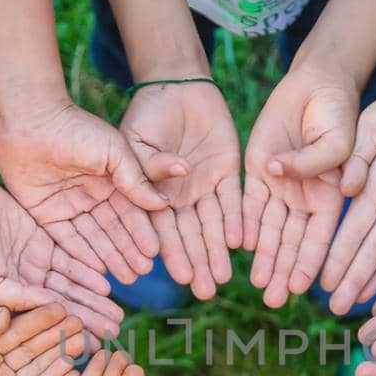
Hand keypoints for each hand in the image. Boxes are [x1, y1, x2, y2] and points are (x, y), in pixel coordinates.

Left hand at [0, 97, 167, 283]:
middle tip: (142, 273)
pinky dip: (81, 256)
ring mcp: (68, 206)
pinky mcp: (44, 214)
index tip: (154, 253)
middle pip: (112, 229)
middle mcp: (91, 195)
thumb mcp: (115, 152)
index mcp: (111, 178)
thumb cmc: (76, 128)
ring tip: (125, 278)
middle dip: (128, 251)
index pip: (130, 211)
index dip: (142, 233)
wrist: (30, 120)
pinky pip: (65, 240)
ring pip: (92, 238)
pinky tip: (97, 271)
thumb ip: (137, 179)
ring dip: (108, 258)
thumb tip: (163, 204)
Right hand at [0, 176, 125, 338]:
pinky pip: (70, 259)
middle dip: (89, 319)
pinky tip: (106, 285)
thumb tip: (51, 310)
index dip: (68, 334)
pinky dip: (87, 272)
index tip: (94, 348)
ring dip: (94, 299)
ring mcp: (34, 263)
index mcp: (8, 302)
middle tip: (115, 333)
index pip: (44, 322)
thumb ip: (18, 299)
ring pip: (70, 284)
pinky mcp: (42, 240)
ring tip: (116, 315)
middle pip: (63, 305)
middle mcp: (24, 285)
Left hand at [0, 305, 88, 375]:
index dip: (38, 320)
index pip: (16, 332)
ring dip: (64, 353)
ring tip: (86, 339)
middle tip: (81, 322)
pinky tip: (78, 365)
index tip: (60, 308)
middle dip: (57, 335)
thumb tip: (6, 311)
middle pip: (35, 348)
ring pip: (44, 367)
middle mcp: (2, 370)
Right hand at [121, 82, 242, 298]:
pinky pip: (233, 201)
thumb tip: (166, 195)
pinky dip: (237, 220)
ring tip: (222, 277)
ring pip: (212, 225)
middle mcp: (180, 198)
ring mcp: (204, 187)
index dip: (170, 252)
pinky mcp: (227, 172)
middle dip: (197, 262)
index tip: (177, 276)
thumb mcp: (136, 141)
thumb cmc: (147, 113)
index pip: (161, 230)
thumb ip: (147, 169)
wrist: (177, 85)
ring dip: (217, 250)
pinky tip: (240, 242)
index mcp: (153, 194)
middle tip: (205, 290)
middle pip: (189, 235)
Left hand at [242, 65, 357, 306]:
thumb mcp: (337, 140)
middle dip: (283, 271)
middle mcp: (305, 199)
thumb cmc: (337, 113)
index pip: (320, 238)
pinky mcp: (257, 172)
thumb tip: (280, 174)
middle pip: (292, 242)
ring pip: (270, 230)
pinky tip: (241, 248)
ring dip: (264, 258)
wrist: (316, 84)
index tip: (301, 288)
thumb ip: (313, 163)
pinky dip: (245, 226)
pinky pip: (249, 205)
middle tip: (272, 300)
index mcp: (331, 196)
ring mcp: (281, 188)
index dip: (310, 262)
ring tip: (256, 285)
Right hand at [320, 77, 375, 313]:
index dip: (337, 257)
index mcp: (373, 185)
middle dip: (354, 280)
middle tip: (337, 309)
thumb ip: (358, 156)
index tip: (320, 282)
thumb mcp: (375, 124)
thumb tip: (345, 189)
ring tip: (363, 306)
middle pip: (371, 250)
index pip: (350, 230)